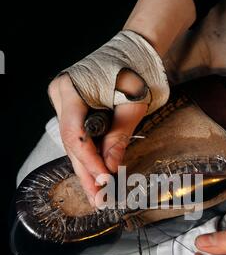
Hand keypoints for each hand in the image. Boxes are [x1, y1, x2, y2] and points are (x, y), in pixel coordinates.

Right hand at [48, 71, 146, 205]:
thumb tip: (111, 170)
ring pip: (74, 146)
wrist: (133, 54)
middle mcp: (62, 98)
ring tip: (98, 196)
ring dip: (88, 170)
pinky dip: (90, 158)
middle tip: (98, 200)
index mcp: (72, 90)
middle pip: (71, 145)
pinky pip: (79, 139)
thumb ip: (119, 138)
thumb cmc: (134, 72)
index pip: (75, 135)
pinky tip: (97, 178)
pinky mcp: (74, 111)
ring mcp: (65, 105)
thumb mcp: (131, 106)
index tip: (106, 180)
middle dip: (87, 174)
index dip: (90, 162)